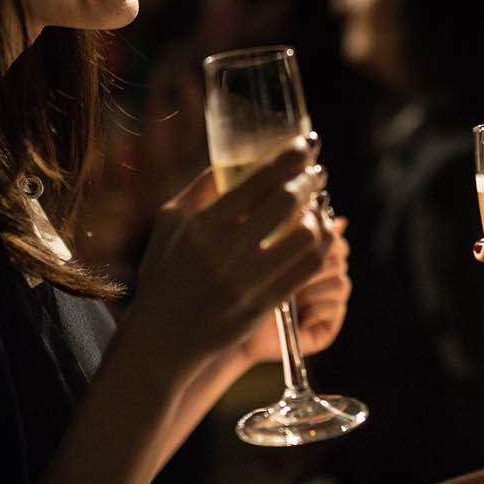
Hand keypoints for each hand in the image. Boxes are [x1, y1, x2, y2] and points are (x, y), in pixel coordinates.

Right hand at [124, 138, 334, 387]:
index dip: (290, 157)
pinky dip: (321, 246)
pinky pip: (306, 269)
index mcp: (204, 223)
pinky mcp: (264, 304)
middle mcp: (228, 249)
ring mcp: (248, 279)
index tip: (308, 144)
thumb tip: (231, 157)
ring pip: (304, 237)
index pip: (258, 179)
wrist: (162, 339)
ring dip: (319, 215)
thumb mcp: (169, 223)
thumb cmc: (165, 273)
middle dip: (309, 181)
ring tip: (320, 206)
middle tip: (319, 173)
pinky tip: (321, 234)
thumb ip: (200, 187)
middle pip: (286, 202)